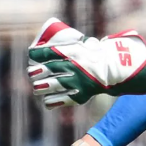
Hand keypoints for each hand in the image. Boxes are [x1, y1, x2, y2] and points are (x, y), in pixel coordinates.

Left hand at [27, 18, 145, 108]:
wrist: (114, 67)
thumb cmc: (93, 54)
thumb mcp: (81, 44)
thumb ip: (65, 46)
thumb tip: (44, 46)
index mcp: (73, 51)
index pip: (49, 52)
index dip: (37, 54)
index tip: (31, 55)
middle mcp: (74, 66)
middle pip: (49, 69)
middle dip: (36, 72)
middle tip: (32, 73)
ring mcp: (77, 81)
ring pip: (53, 85)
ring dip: (42, 87)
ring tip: (37, 88)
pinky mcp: (81, 94)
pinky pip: (63, 99)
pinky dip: (52, 101)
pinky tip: (47, 101)